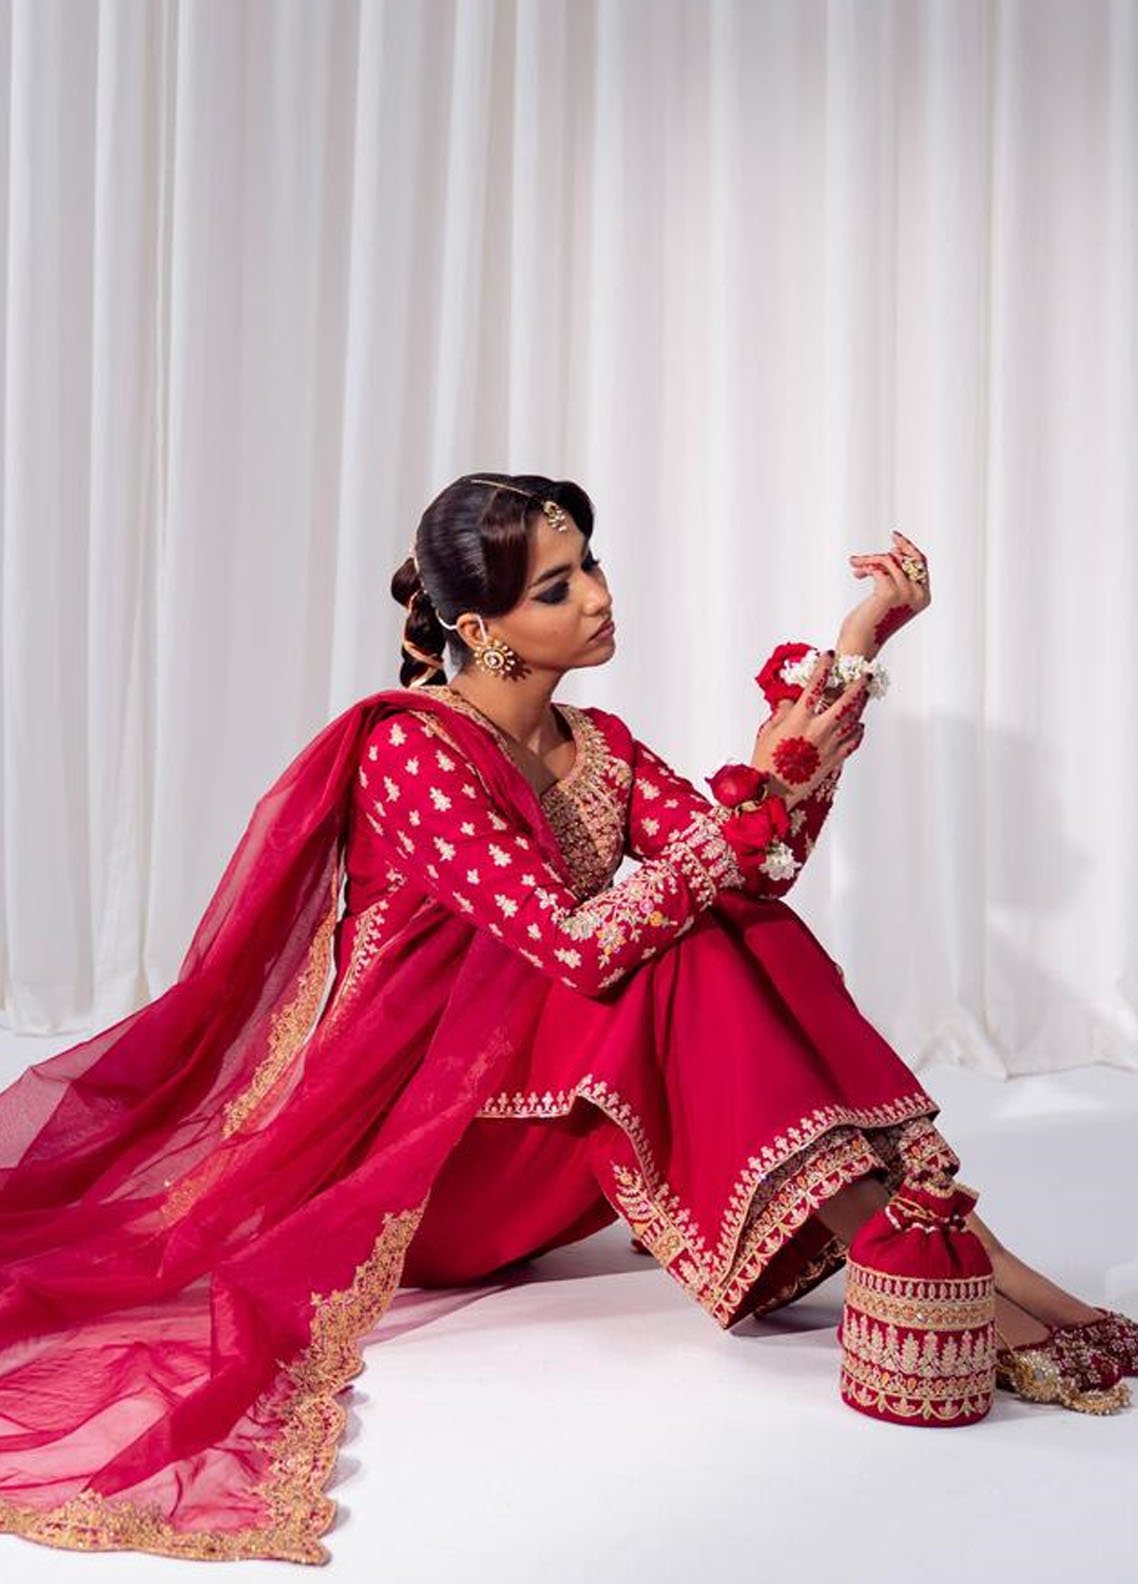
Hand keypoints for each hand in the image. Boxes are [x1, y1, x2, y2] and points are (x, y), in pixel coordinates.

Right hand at [750, 651, 868, 807]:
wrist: (773, 793)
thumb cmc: (764, 762)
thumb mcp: (767, 732)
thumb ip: (782, 713)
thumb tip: (791, 702)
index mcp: (799, 719)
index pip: (815, 686)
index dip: (823, 668)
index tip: (829, 655)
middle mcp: (818, 729)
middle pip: (845, 702)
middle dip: (858, 686)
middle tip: (866, 675)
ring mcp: (829, 745)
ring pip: (853, 720)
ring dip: (860, 706)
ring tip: (864, 696)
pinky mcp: (834, 760)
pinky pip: (852, 742)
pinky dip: (857, 732)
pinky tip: (859, 726)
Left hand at [839, 529, 930, 656]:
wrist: (859, 643)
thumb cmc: (870, 622)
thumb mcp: (888, 597)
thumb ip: (896, 578)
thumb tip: (893, 552)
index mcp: (923, 597)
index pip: (921, 564)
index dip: (908, 548)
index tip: (895, 538)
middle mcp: (918, 595)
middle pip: (908, 558)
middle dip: (891, 550)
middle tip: (874, 549)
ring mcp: (906, 593)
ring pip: (890, 560)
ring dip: (869, 560)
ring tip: (856, 566)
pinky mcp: (889, 592)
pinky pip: (878, 567)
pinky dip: (865, 566)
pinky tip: (856, 573)